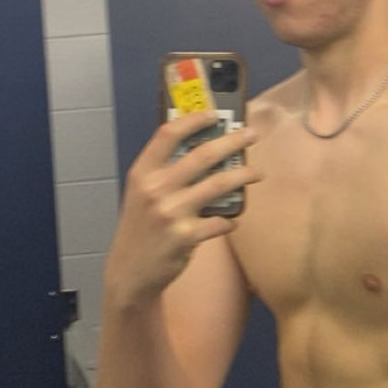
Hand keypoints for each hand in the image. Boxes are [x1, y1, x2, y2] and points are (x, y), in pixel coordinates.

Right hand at [105, 112, 260, 308]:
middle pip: (202, 155)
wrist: (130, 272)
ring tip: (257, 173)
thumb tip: (202, 148)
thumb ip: (163, 172)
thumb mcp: (141, 194)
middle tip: (252, 135)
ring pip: (218, 185)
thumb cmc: (141, 228)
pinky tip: (233, 220)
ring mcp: (170, 213)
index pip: (168, 134)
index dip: (193, 120)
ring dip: (243, 176)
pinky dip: (230, 220)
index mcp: (143, 174)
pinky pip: (220, 222)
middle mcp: (155, 189)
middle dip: (232, 142)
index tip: (215, 115)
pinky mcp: (185, 237)